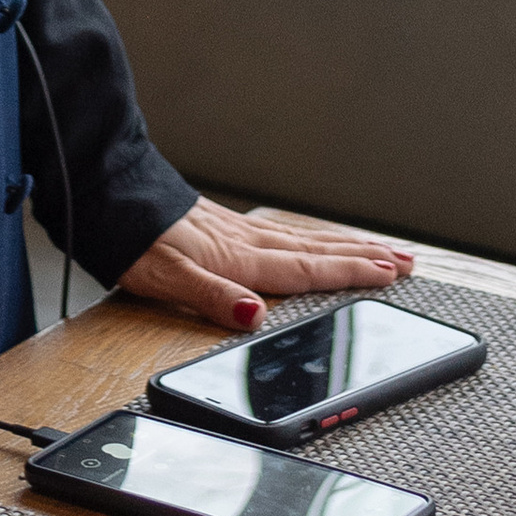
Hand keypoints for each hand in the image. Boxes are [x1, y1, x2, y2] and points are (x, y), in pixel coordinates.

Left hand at [117, 196, 415, 329]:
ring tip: (379, 250)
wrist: (108, 197)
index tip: (390, 273)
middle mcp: (245, 241)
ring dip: (344, 246)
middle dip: (363, 257)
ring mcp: (237, 231)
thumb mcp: (166, 278)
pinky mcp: (223, 227)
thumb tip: (255, 318)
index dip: (349, 273)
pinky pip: (283, 235)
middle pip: (316, 251)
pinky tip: (313, 241)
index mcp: (238, 257)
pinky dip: (311, 240)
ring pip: (304, 240)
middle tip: (406, 260)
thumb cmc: (134, 240)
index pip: (306, 270)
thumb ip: (212, 296)